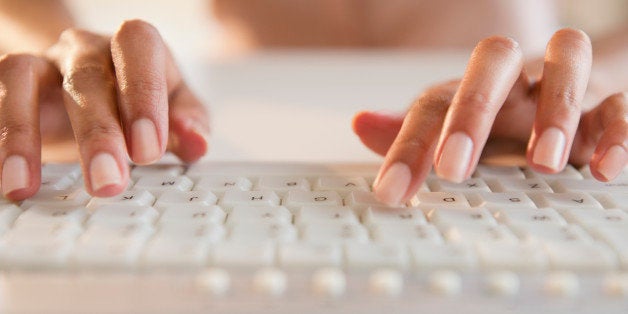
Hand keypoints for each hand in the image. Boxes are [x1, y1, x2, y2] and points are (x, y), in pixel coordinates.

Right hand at [0, 20, 208, 199]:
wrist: (94, 84)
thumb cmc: (142, 99)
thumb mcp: (176, 108)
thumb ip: (190, 123)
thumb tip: (198, 143)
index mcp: (134, 47)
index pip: (139, 49)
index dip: (143, 95)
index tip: (148, 150)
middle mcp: (86, 48)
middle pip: (87, 77)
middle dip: (97, 132)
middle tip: (106, 182)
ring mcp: (44, 63)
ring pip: (23, 78)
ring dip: (22, 134)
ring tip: (23, 185)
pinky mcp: (12, 84)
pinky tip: (6, 178)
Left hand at [352, 28, 626, 205]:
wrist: (572, 104)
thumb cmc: (504, 122)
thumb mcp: (457, 134)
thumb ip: (412, 135)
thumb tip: (360, 124)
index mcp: (473, 86)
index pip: (434, 102)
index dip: (409, 144)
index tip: (391, 192)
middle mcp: (517, 77)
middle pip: (493, 61)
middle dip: (472, 111)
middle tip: (454, 169)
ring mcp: (567, 83)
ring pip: (566, 63)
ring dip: (554, 111)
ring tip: (543, 162)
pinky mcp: (612, 102)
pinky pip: (622, 104)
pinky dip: (618, 132)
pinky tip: (603, 170)